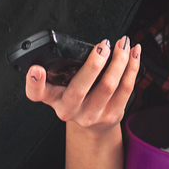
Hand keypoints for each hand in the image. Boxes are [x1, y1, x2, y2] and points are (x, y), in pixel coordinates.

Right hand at [25, 37, 141, 135]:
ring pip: (108, 85)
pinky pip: (126, 88)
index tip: (36, 70)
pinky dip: (132, 67)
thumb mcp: (64, 84)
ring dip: (119, 60)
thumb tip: (87, 44)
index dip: (34, 83)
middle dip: (94, 64)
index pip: (37, 94)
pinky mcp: (112, 115)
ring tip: (123, 43)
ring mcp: (91, 115)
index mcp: (53, 98)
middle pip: (80, 88)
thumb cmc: (78, 96)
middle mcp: (69, 109)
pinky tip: (134, 54)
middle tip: (103, 46)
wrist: (93, 125)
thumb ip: (65, 68)